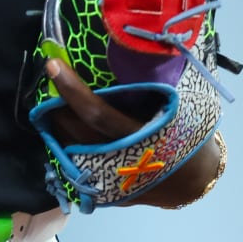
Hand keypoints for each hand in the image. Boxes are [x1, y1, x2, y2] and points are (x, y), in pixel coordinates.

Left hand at [44, 59, 219, 207]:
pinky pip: (75, 164)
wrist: (194, 178)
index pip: (97, 114)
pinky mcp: (103, 191)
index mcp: (143, 138)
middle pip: (76, 133)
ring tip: (51, 100)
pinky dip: (66, 143)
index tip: (53, 65)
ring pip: (69, 150)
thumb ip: (151, 86)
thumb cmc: (187, 131)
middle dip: (56, 106)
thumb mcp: (177, 106)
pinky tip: (64, 126)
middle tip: (48, 81)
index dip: (72, 90)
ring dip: (57, 125)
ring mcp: (111, 181)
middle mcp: (122, 162)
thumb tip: (120, 50)